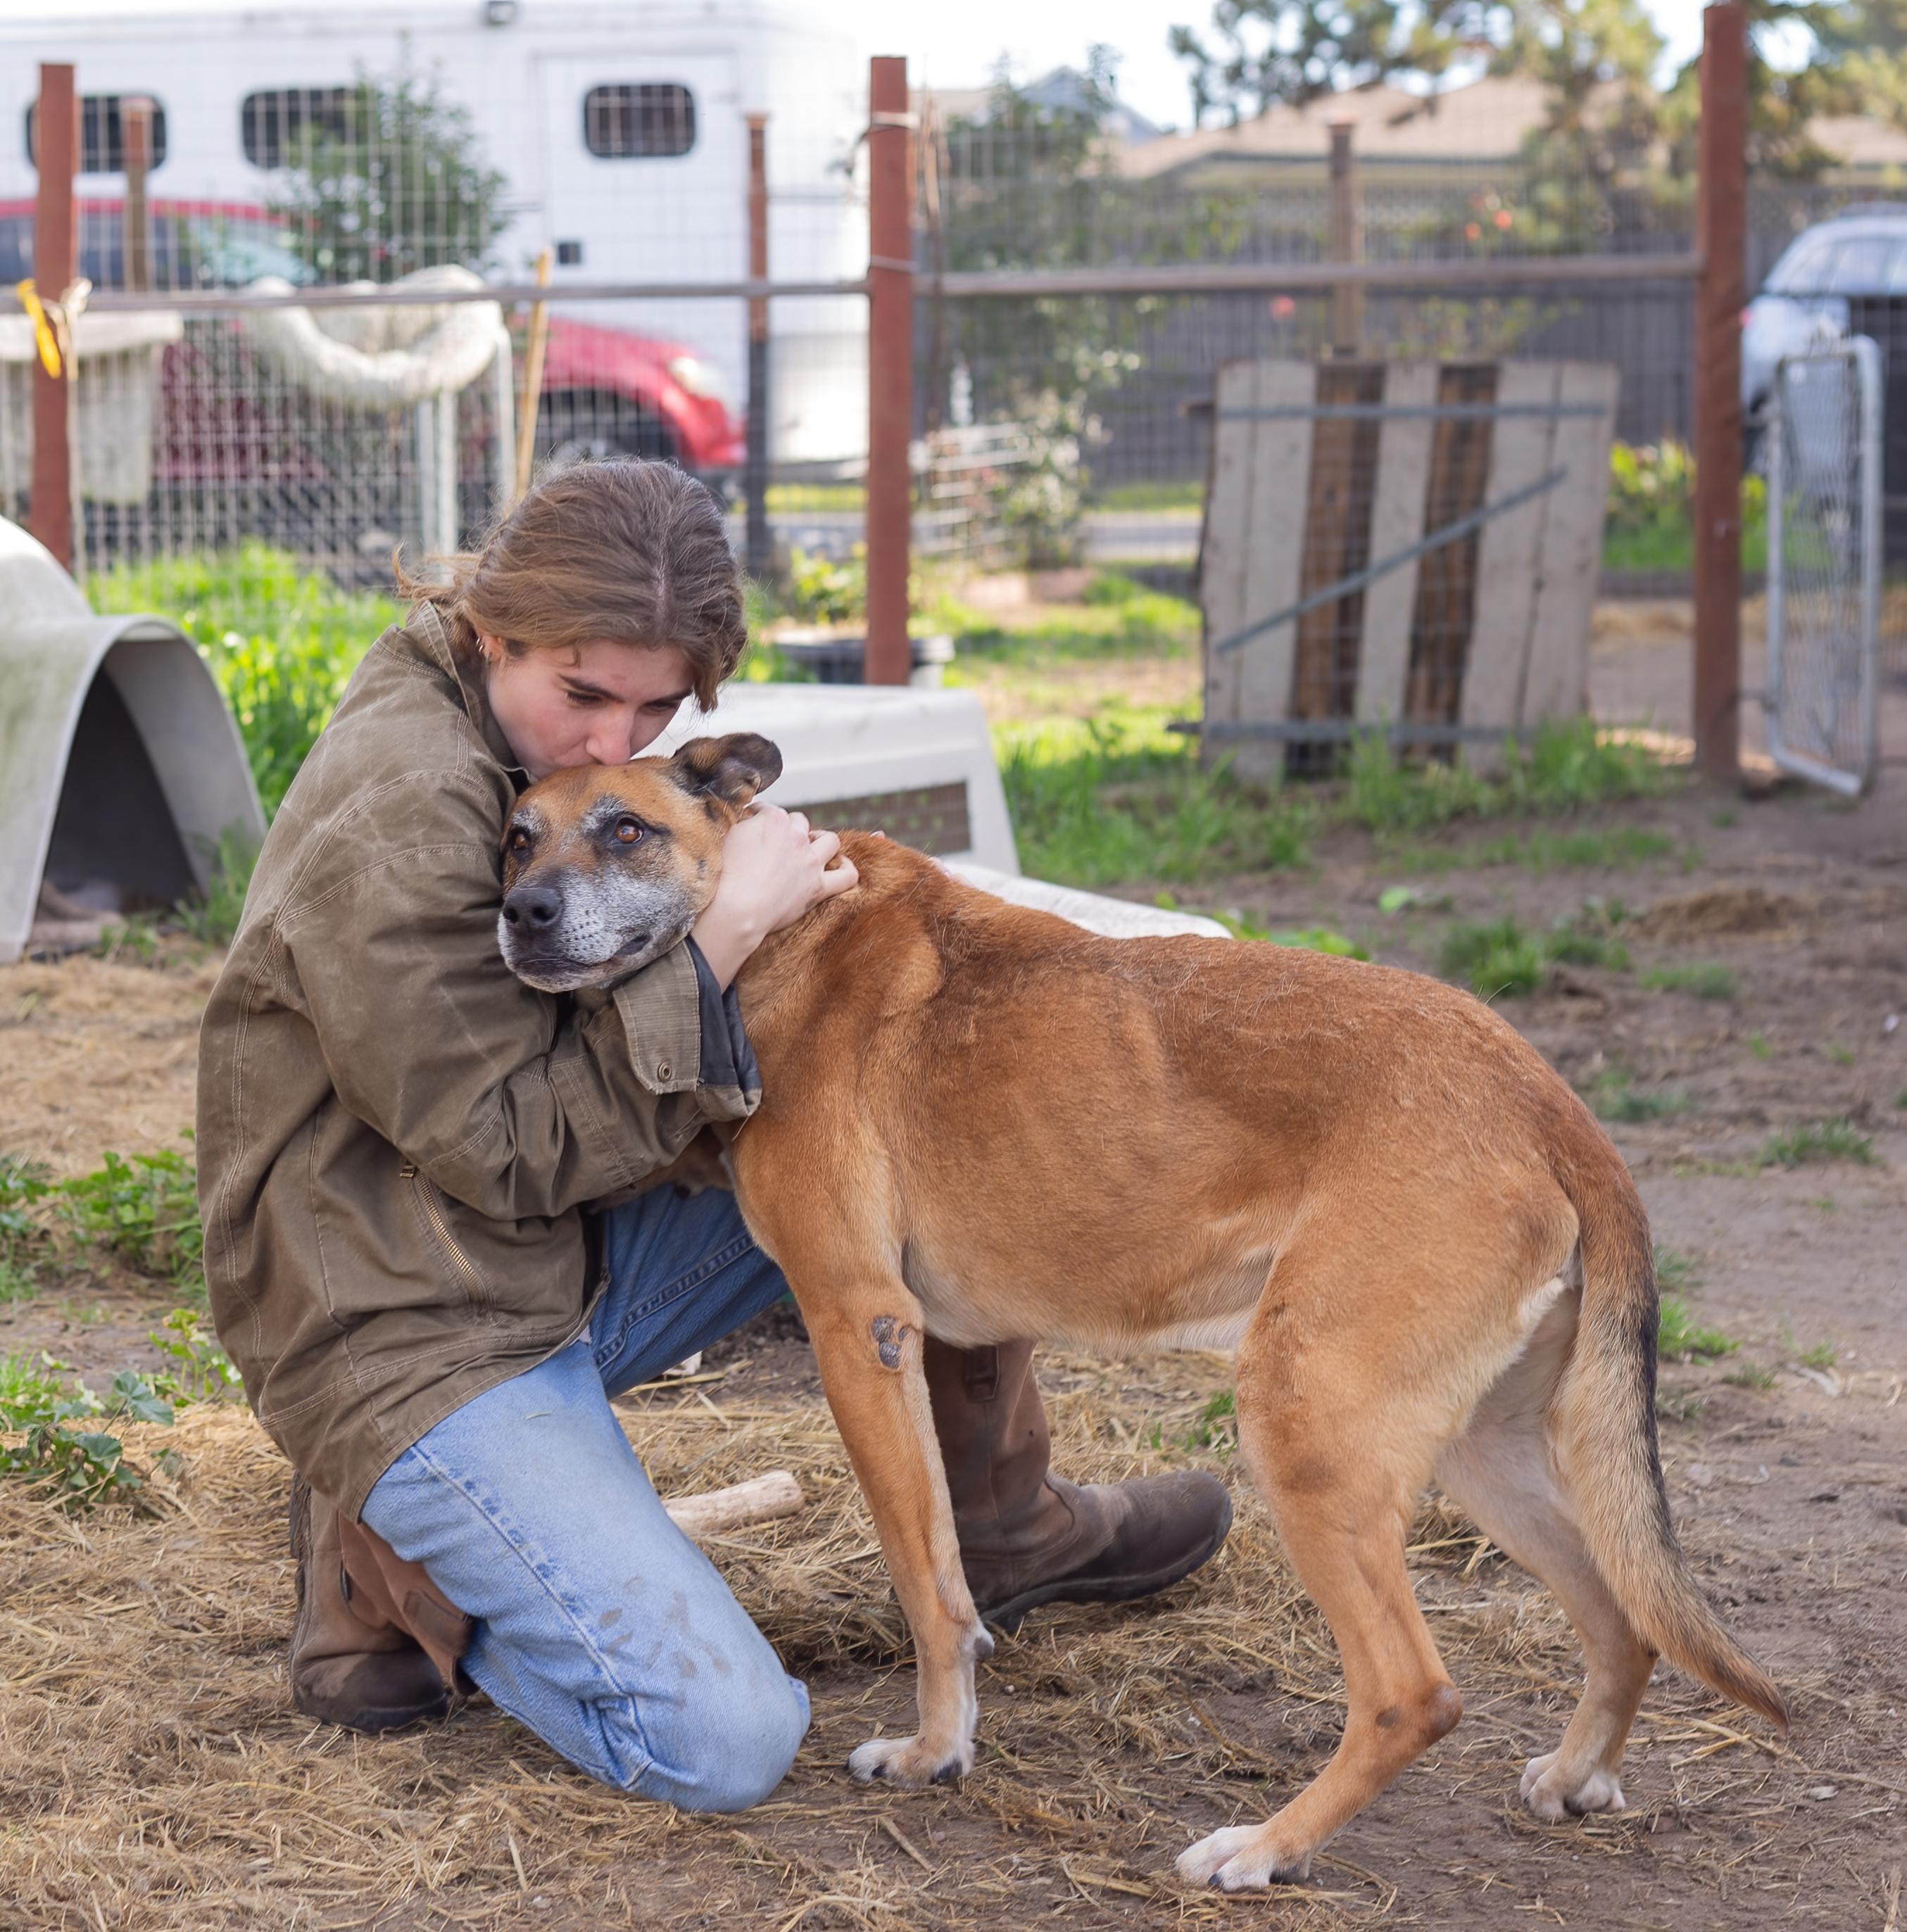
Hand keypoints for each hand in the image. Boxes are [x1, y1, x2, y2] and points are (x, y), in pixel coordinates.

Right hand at [692, 807, 858, 987]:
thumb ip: (738, 823)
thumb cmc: (723, 874)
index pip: (770, 811)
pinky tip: (841, 868)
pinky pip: (847, 876)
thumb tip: (743, 817)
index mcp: (773, 820)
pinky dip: (847, 870)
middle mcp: (796, 836)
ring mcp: (810, 861)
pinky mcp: (818, 887)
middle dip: (789, 829)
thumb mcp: (724, 836)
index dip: (759, 818)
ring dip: (822, 841)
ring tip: (813, 848)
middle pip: (799, 823)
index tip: (752, 826)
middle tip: (778, 844)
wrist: (735, 909)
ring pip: (829, 840)